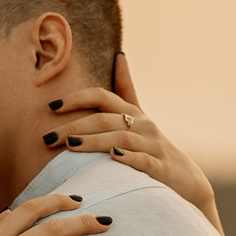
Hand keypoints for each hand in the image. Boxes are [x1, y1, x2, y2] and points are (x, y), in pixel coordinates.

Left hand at [47, 55, 223, 234]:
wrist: (188, 180)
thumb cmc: (155, 148)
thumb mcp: (142, 117)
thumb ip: (127, 88)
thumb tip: (119, 54)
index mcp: (133, 112)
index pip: (102, 96)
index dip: (76, 99)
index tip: (51, 106)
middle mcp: (144, 125)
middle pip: (105, 119)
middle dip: (74, 126)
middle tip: (48, 137)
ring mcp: (154, 146)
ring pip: (120, 138)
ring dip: (93, 142)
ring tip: (69, 146)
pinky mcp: (162, 169)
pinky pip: (144, 160)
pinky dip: (128, 157)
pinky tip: (112, 157)